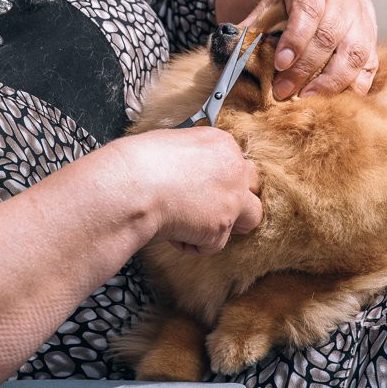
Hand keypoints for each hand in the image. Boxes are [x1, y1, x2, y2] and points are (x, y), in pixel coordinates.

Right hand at [114, 127, 261, 254]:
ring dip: (229, 224)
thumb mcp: (171, 143)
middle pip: (253, 186)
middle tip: (213, 205)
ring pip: (250, 219)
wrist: (133, 186)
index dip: (221, 176)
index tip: (206, 185)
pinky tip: (171, 231)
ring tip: (200, 225)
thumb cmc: (141, 161)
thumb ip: (193, 156)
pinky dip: (192, 243)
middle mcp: (234, 170)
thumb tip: (189, 168)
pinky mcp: (220, 230)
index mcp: (222, 144)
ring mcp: (232, 201)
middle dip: (238, 197)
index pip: (236, 161)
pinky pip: (212, 244)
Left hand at [243, 0, 377, 97]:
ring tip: (307, 99)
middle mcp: (343, 3)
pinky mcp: (372, 42)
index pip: (308, 12)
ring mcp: (362, 23)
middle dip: (305, 68)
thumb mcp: (271, 5)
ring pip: (354, 54)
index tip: (279, 63)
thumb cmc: (292, 2)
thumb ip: (251, 28)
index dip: (294, 39)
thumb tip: (223, 49)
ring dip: (331, 81)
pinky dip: (354, 85)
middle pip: (329, 38)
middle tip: (283, 92)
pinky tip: (335, 100)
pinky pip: (369, 66)